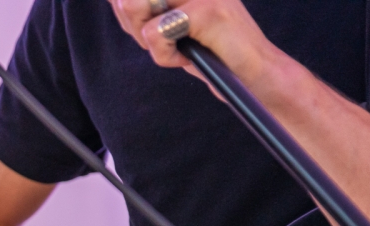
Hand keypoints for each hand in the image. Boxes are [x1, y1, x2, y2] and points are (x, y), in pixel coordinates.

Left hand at [108, 0, 284, 92]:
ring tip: (177, 47)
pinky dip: (164, 55)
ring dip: (149, 39)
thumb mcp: (169, 30)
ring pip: (136, 5)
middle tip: (164, 40)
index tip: (148, 28)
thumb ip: (142, 13)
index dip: (125, 10)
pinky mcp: (207, 11)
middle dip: (132, 23)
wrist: (254, 75)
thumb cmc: (213, 54)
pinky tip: (186, 59)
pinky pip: (156, 32)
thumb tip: (115, 0)